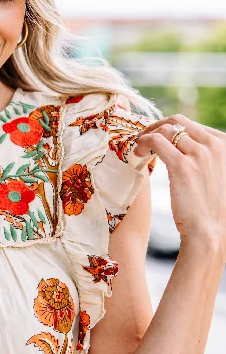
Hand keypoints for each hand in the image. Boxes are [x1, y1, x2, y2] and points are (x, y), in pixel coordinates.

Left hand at [134, 113, 225, 257]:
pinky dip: (143, 142)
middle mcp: (214, 145)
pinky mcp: (182, 166)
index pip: (193, 125)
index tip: (157, 138)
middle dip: (157, 126)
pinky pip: (157, 141)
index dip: (171, 129)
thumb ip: (205, 159)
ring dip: (147, 135)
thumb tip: (184, 150)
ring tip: (138, 147)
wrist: (209, 232)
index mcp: (223, 145)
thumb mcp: (215, 176)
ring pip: (166, 129)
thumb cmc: (209, 209)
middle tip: (143, 138)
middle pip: (178, 122)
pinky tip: (137, 153)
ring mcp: (199, 154)